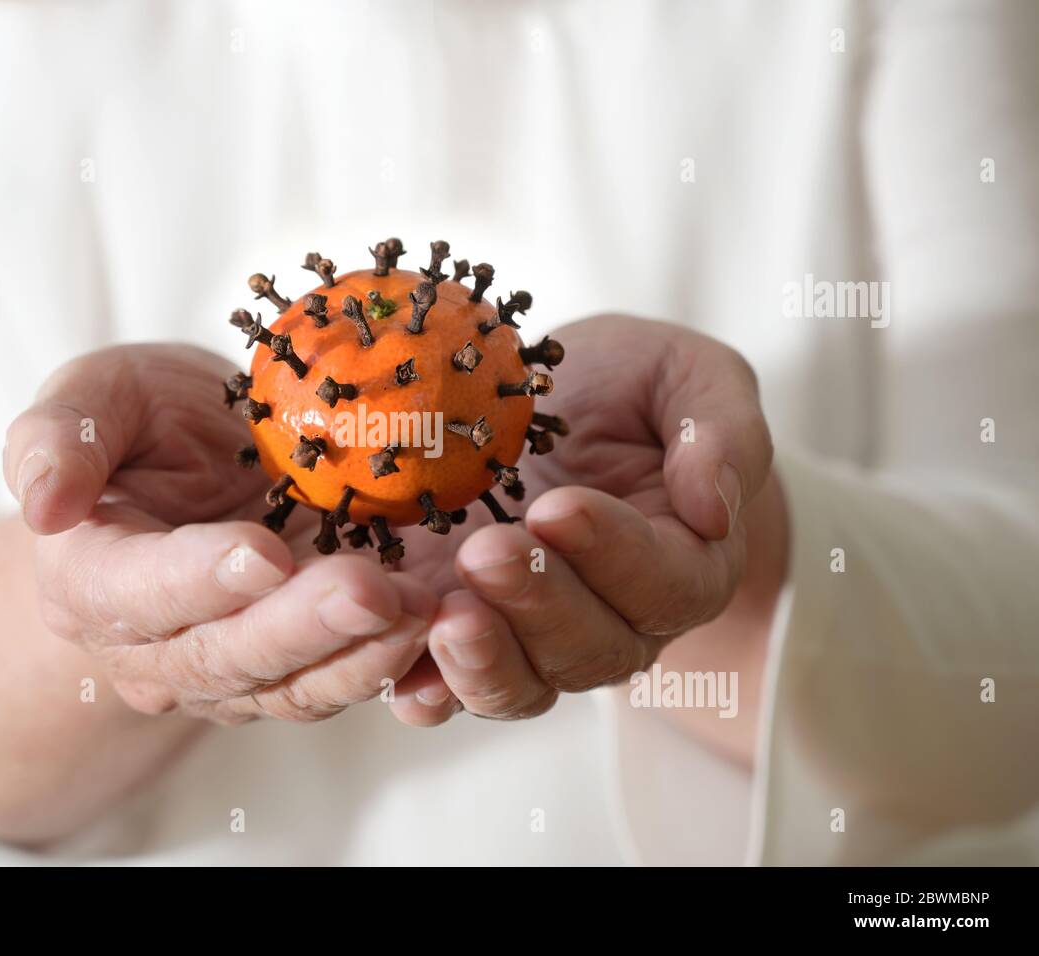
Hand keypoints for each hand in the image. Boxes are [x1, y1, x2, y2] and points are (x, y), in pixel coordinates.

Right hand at [3, 344, 435, 724]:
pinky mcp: (297, 668)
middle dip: (301, 627)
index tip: (259, 554)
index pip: (139, 593)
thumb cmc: (142, 427)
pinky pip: (343, 679)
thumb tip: (41, 503)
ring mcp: (233, 670)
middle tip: (369, 589)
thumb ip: (60, 437)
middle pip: (227, 656)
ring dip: (361, 655)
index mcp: (94, 581)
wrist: (192, 470)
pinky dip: (394, 663)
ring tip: (423, 613)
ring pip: (295, 684)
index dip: (198, 579)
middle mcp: (158, 650)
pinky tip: (445, 626)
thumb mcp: (95, 398)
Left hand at [389, 315, 785, 733]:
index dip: (614, 553)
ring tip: (439, 618)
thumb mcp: (687, 378)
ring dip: (479, 661)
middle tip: (487, 553)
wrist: (563, 412)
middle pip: (587, 648)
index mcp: (683, 565)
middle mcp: (614, 624)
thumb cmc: (633, 391)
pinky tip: (383, 657)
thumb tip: (713, 505)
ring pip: (518, 685)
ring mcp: (532, 640)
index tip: (559, 507)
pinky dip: (414, 680)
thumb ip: (719, 429)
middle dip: (537, 604)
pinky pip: (442, 683)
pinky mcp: (461, 636)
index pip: (662, 582)